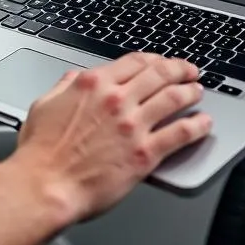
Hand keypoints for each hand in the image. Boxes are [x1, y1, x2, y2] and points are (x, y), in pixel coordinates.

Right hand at [7, 53, 211, 224]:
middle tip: (188, 71)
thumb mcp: (45, 104)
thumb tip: (74, 79)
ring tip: (198, 91)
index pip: (135, 61)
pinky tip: (204, 124)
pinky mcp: (144, 154)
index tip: (161, 62)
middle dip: (179, 69)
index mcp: (93, 84)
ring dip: (191, 92)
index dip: (154, 59)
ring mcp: (133, 126)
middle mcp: (117, 100)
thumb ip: (64, 87)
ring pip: (174, 98)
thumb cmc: (41, 152)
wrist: (45, 185)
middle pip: (160, 74)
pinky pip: (179, 134)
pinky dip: (196, 126)